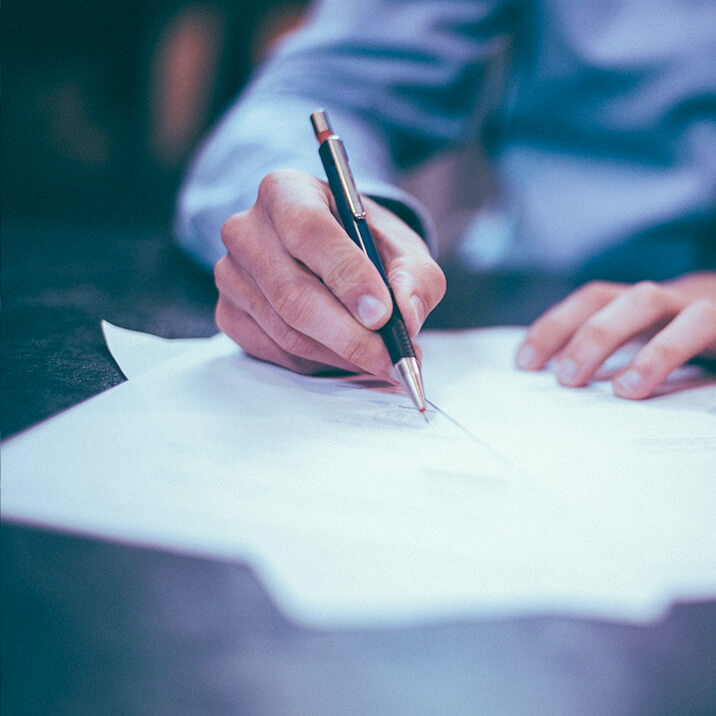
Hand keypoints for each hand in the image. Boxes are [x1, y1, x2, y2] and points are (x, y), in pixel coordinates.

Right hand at [214, 169, 445, 376]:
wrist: (328, 254)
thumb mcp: (402, 247)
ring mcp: (230, 275)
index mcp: (285, 191)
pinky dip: (319, 363)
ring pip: (286, 331)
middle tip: (392, 358)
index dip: (347, 276)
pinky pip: (276, 352)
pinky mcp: (228, 314)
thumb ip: (415, 276)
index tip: (383, 314)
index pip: (308, 230)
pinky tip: (346, 355)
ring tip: (381, 360)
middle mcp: (246, 230)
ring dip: (340, 354)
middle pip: (293, 293)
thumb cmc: (364, 244)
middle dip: (350, 335)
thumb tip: (407, 316)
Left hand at [515, 273, 715, 398]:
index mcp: (640, 302)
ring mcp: (712, 314)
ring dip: (656, 354)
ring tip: (626, 390)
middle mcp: (676, 301)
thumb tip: (556, 379)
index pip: (593, 300)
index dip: (557, 325)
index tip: (525, 361)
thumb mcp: (641, 335)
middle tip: (567, 377)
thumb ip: (606, 350)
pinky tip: (682, 399)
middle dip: (596, 336)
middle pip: (634, 302)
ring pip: (691, 321)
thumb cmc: (680, 334)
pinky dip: (700, 372)